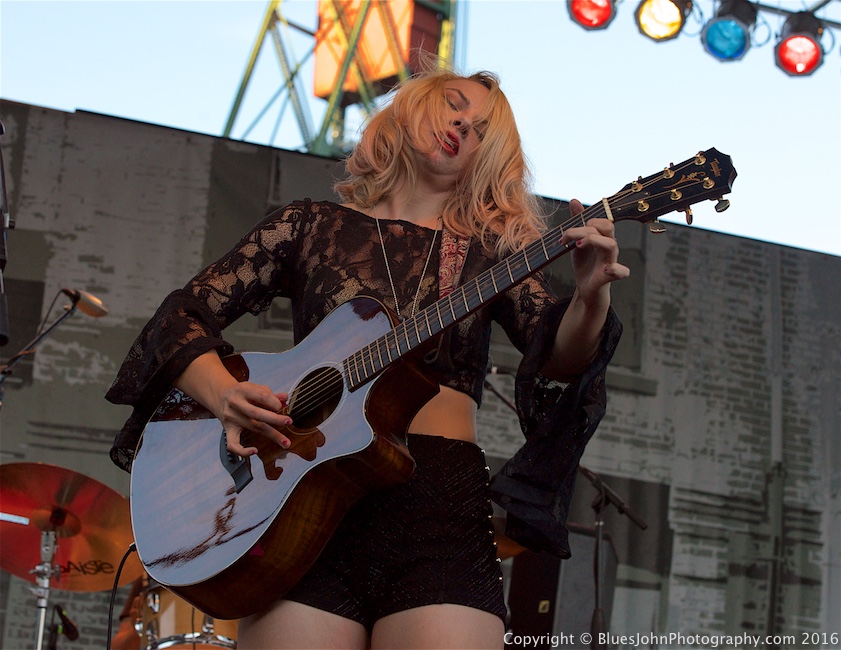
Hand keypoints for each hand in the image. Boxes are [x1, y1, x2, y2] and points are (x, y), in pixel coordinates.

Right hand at [174, 351, 293, 457]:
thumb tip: (285, 398)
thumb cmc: (244, 393)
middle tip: (289, 421)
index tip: (281, 406)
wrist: (221, 396)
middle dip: (275, 419)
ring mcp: (231, 418)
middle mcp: (235, 403)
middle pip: (256, 413)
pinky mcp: (227, 430)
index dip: (274, 402)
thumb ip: (271, 394)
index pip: (261, 396)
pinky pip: (233, 444)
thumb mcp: (255, 388)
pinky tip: (255, 451)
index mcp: (243, 390)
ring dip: (272, 435)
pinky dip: (243, 451)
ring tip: (285, 442)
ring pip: (253, 427)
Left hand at [560, 199, 629, 306]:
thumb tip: (574, 200)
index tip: (563, 236)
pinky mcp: (608, 277)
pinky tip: (608, 268)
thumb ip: (577, 222)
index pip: (601, 220)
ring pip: (611, 245)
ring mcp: (610, 261)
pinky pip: (621, 272)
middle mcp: (608, 247)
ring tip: (577, 246)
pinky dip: (616, 269)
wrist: (587, 290)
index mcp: (602, 237)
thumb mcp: (577, 242)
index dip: (583, 222)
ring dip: (593, 241)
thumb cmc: (586, 265)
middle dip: (586, 228)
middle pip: (607, 227)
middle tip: (571, 240)